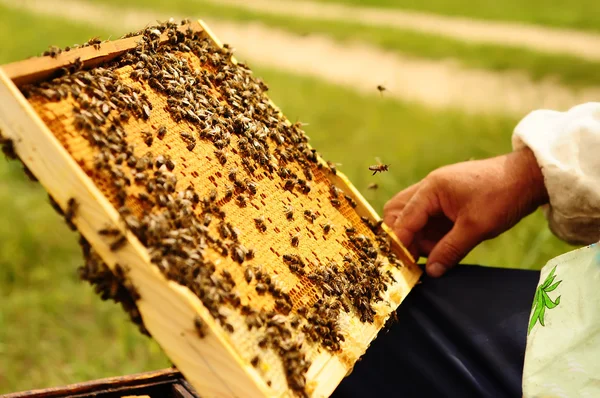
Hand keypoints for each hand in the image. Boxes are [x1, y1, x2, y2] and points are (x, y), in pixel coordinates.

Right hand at [383, 148, 547, 276]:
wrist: (529, 177)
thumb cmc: (502, 196)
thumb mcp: (476, 227)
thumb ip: (450, 250)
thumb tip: (431, 271)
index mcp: (431, 189)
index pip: (402, 218)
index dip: (399, 242)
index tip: (400, 264)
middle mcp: (429, 188)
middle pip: (397, 212)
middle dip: (402, 235)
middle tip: (413, 257)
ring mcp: (438, 193)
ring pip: (412, 216)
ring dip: (417, 236)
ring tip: (434, 254)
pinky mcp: (448, 201)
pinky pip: (428, 218)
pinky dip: (429, 233)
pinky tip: (441, 247)